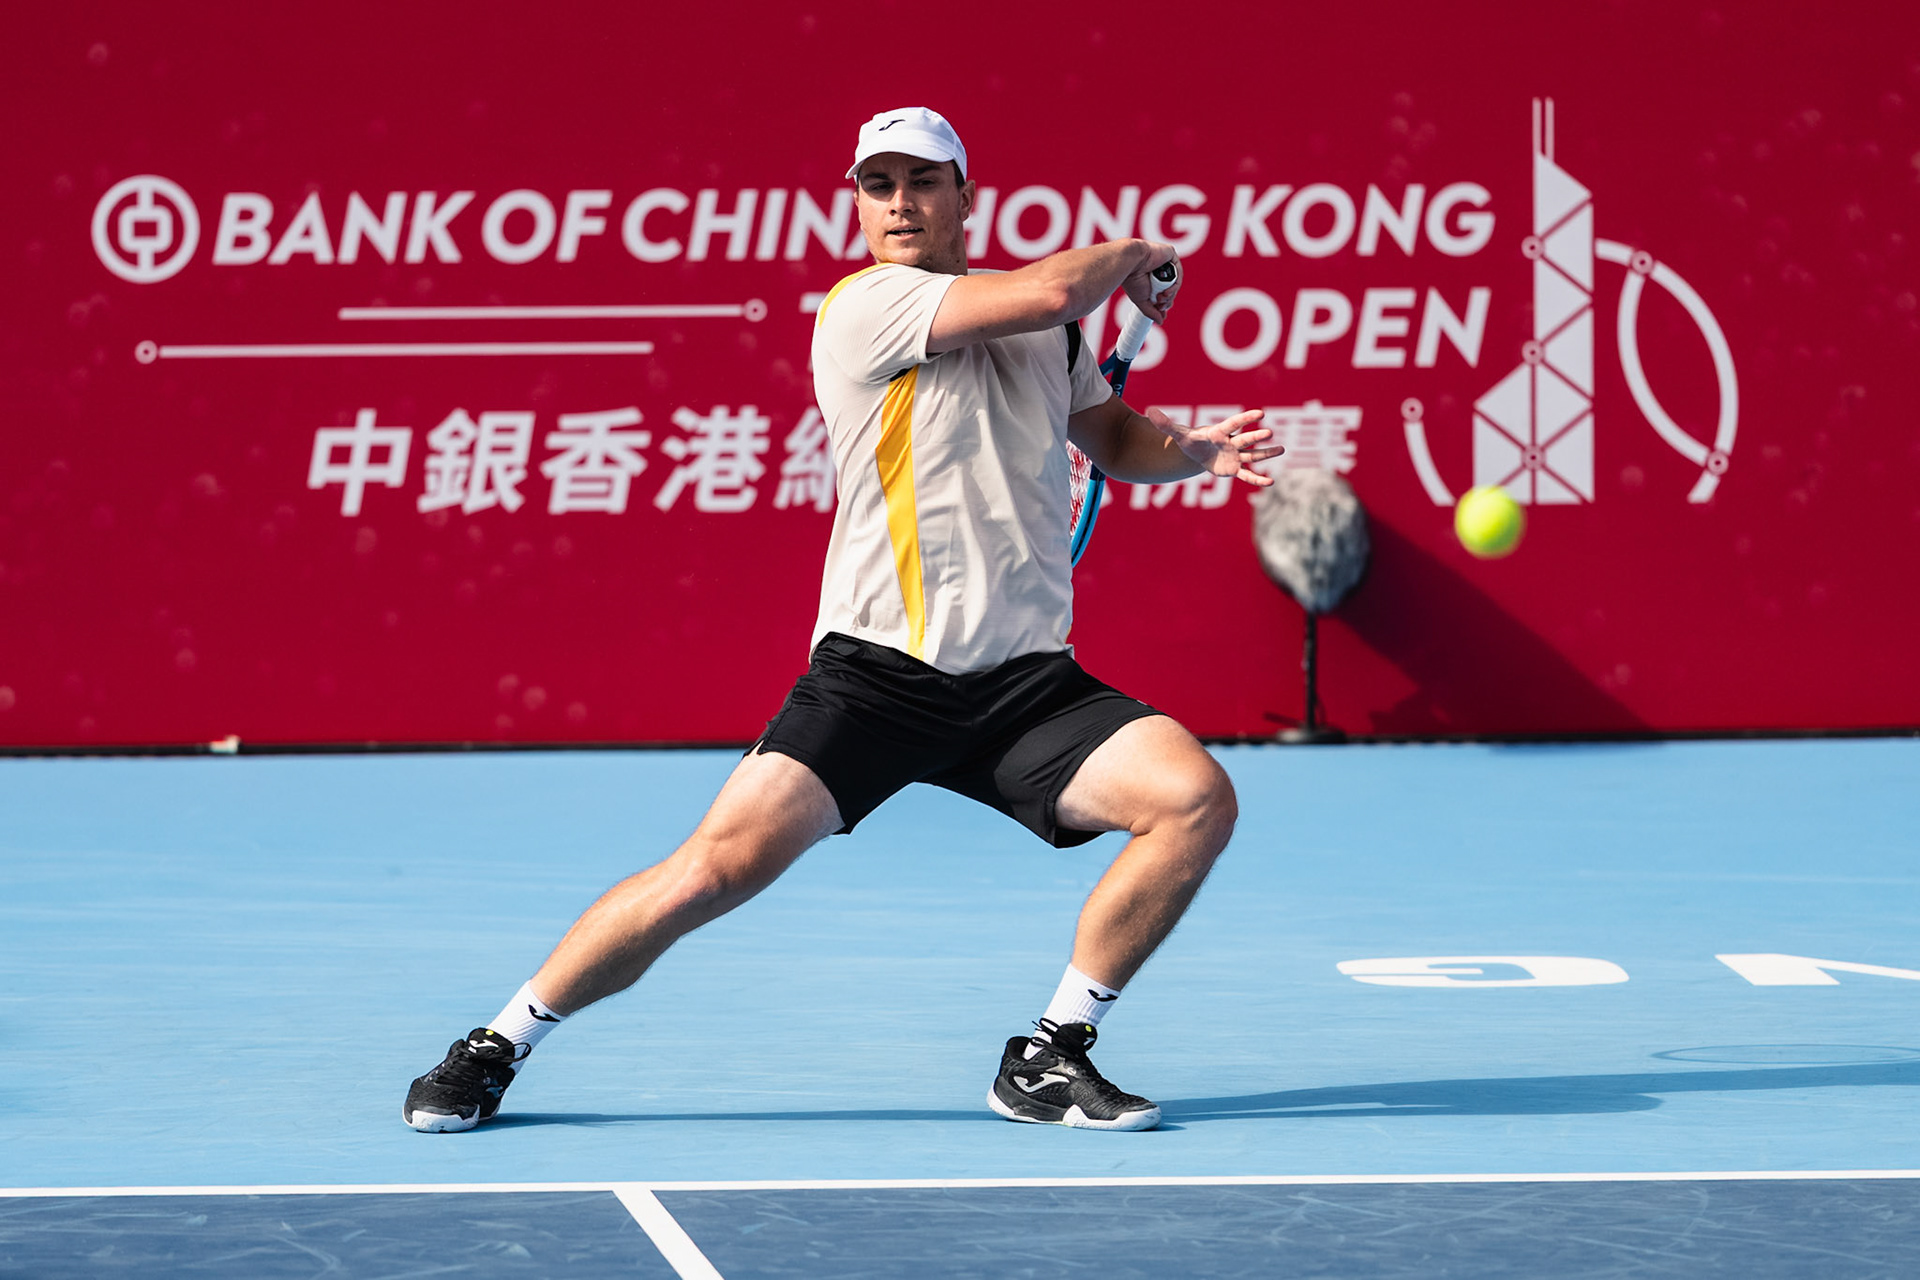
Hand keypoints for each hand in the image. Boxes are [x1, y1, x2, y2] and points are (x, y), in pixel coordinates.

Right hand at [1122, 243, 1180, 321]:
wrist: (1130, 263)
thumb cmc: (1132, 279)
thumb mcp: (1141, 300)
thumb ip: (1151, 311)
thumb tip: (1161, 321)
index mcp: (1150, 279)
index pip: (1163, 293)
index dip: (1165, 303)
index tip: (1161, 311)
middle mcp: (1158, 270)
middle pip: (1171, 289)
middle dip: (1168, 300)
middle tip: (1160, 305)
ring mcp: (1164, 262)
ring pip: (1175, 282)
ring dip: (1171, 294)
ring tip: (1161, 297)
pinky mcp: (1170, 254)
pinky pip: (1178, 272)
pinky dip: (1175, 284)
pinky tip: (1167, 291)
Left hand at [1146, 407, 1282, 485]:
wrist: (1196, 453)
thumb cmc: (1189, 440)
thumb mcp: (1177, 434)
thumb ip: (1165, 424)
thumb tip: (1149, 411)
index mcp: (1219, 432)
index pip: (1234, 424)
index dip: (1246, 419)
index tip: (1260, 413)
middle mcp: (1231, 443)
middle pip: (1245, 439)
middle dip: (1256, 437)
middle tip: (1270, 432)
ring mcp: (1235, 456)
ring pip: (1253, 455)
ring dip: (1267, 453)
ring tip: (1282, 449)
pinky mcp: (1234, 470)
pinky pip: (1247, 475)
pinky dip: (1257, 480)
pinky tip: (1271, 483)